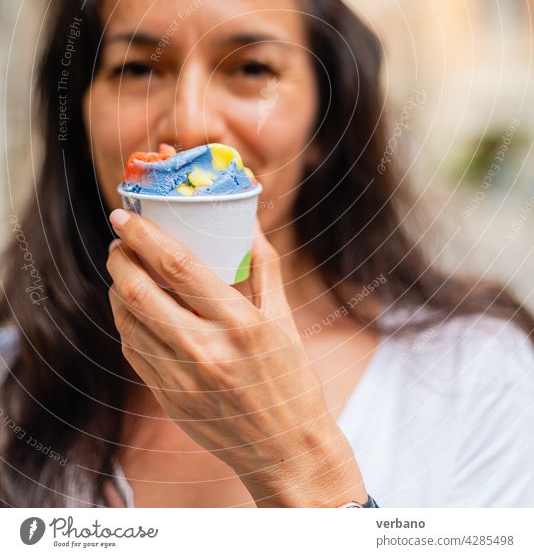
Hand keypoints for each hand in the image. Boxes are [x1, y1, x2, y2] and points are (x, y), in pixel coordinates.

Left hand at [106, 209, 366, 506]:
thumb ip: (265, 268)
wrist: (287, 452)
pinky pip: (134, 350)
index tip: (124, 214)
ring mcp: (182, 379)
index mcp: (240, 323)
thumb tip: (249, 223)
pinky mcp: (168, 399)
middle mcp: (206, 349)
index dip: (144, 235)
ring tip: (124, 269)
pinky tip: (134, 308)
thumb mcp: (285, 320)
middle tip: (118, 240)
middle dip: (120, 258)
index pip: (178, 266)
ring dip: (118, 287)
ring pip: (129, 321)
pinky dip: (127, 321)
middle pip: (140, 291)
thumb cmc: (290, 381)